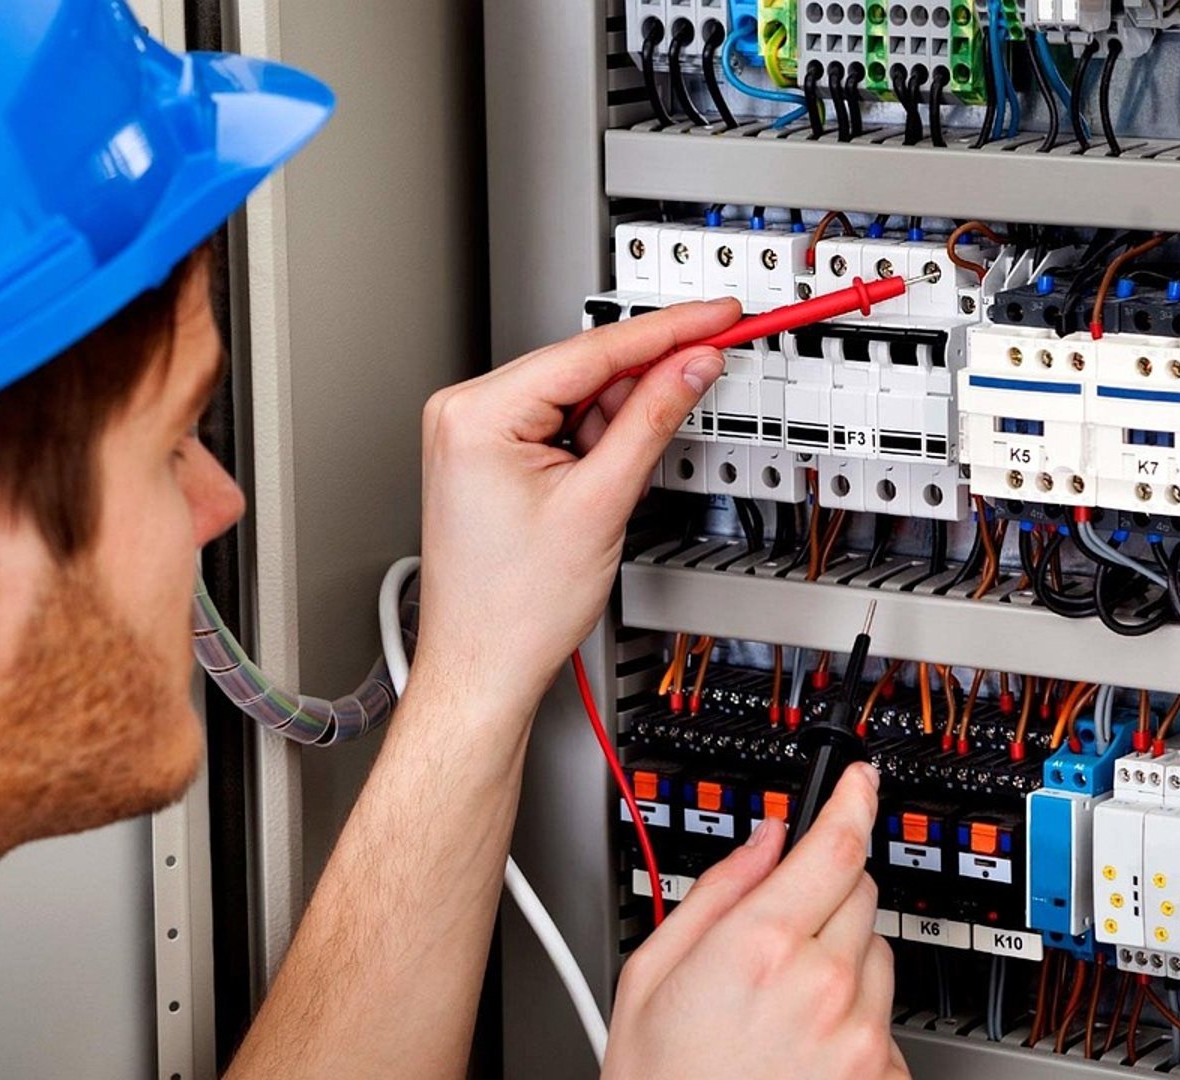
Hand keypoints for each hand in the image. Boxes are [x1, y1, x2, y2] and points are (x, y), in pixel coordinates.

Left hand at [411, 299, 739, 702]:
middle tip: (712, 363)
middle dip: (648, 378)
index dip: (668, 330)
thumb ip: (653, 420)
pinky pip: (558, 425)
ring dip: (620, 421)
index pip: (592, 350)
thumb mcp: (602, 502)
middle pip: (583, 367)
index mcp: (477, 414)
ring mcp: (471, 433)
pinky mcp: (487, 455)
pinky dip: (596, 441)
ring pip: (576, 397)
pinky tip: (609, 474)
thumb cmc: (515, 609)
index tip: (716, 315)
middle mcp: (463, 413)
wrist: (485, 667)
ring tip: (624, 481)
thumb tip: (692, 365)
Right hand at [604, 764, 906, 1079]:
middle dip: (826, 894)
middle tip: (778, 935)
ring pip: (877, 955)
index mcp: (760, 947)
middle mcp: (823, 986)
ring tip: (781, 1010)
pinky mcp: (883, 1078)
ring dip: (844, 961)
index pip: (835, 845)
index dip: (853, 800)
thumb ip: (714, 895)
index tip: (861, 781)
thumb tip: (761, 842)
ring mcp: (860, 1038)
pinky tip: (802, 1052)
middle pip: (861, 892)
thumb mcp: (649, 979)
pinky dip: (856, 1023)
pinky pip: (885, 1022)